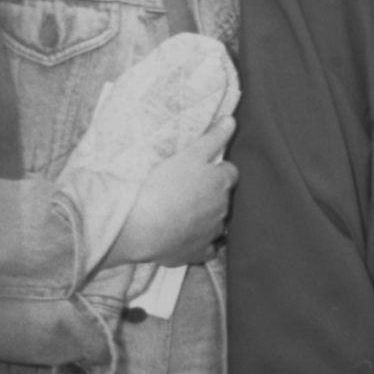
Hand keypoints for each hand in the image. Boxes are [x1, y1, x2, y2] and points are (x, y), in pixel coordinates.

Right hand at [103, 118, 239, 268]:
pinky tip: (191, 240)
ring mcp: (211, 232)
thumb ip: (212, 138)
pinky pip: (206, 250)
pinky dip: (202, 246)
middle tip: (191, 191)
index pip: (231, 172)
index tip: (206, 170)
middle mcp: (222, 208)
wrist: (142, 225)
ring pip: (217, 223)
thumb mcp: (189, 154)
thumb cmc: (164, 185)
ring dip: (208, 218)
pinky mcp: (196, 252)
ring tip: (186, 214)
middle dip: (213, 194)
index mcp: (221, 183)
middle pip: (224, 198)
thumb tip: (232, 120)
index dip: (219, 170)